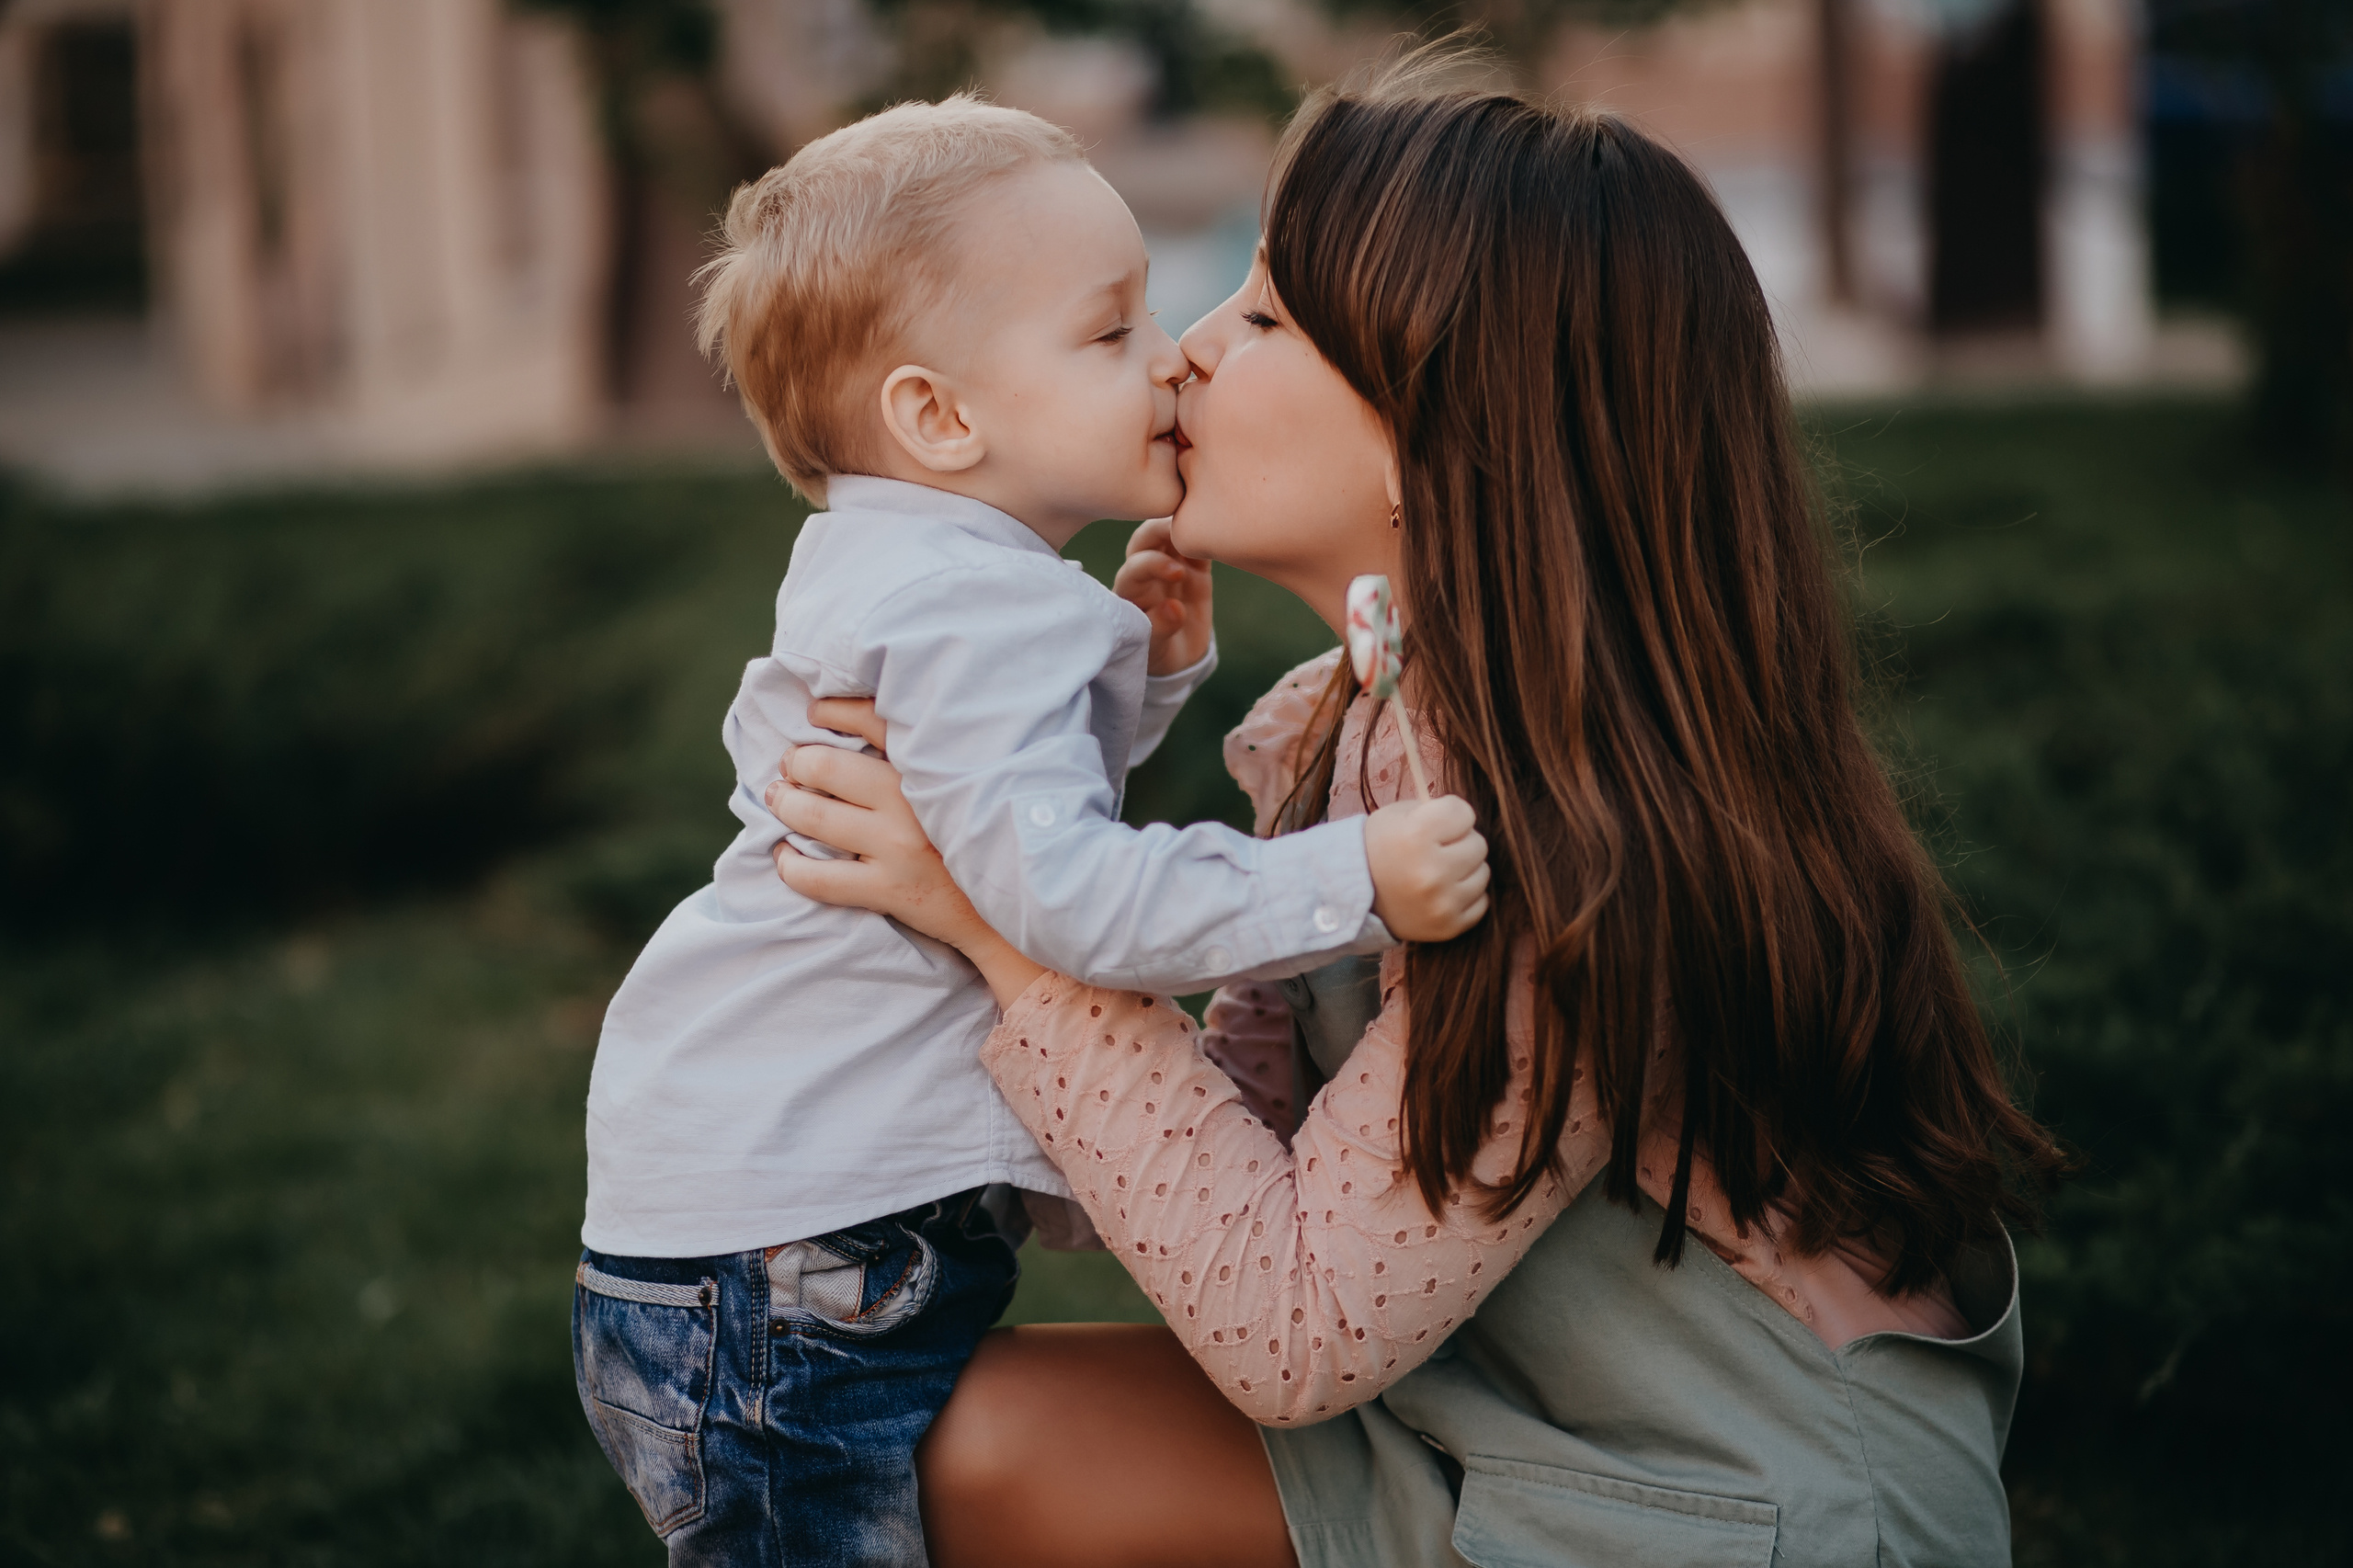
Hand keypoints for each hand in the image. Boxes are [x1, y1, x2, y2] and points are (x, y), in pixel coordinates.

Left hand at [765, 700, 1045, 1004]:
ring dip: (785, 804)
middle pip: (828, 769)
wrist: (1010, 910)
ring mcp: (899, 847)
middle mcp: (913, 802)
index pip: (874, 721)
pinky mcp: (889, 890)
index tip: (814, 713)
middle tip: (789, 765)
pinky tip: (785, 855)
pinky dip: (790, 864)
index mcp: (933, 769)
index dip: (834, 711)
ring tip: (777, 798)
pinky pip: (818, 877)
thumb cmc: (981, 838)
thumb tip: (867, 729)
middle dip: (798, 762)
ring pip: (815, 818)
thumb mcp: (965, 786)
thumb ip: (929, 758)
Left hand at [1113, 517, 1212, 674]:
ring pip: (1171, 531)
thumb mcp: (1154, 648)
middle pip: (1147, 536)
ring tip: (1208, 523)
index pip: (1136, 566)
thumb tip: (1175, 609)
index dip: (1154, 564)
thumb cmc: (1156, 651)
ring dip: (1185, 522)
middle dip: (1163, 528)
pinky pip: (1199, 542)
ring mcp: (1171, 563)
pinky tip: (1223, 532)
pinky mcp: (1195, 566)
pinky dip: (1208, 533)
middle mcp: (1146, 569)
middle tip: (1187, 530)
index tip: (1178, 573)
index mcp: (1131, 589)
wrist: (1176, 655)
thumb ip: (1160, 629)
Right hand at [1363, 795, 1490, 941]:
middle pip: (1478, 844)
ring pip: (1482, 873)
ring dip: (1465, 869)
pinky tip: (1442, 892)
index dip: (1451, 815)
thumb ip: (1435, 810)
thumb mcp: (1396, 815)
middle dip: (1459, 843)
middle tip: (1436, 850)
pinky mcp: (1448, 926)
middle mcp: (1431, 871)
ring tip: (1438, 872)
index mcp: (1415, 836)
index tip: (1437, 824)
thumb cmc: (1378, 848)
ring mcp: (1441, 903)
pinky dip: (1466, 896)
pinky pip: (1481, 903)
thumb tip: (1468, 820)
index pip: (1464, 813)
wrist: (1351, 895)